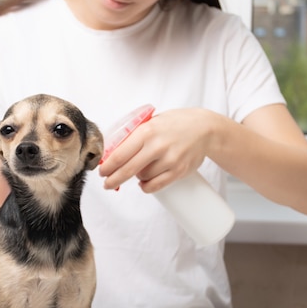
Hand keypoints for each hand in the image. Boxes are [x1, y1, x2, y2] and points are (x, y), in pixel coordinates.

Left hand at [99, 108, 214, 192]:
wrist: (205, 129)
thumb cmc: (176, 123)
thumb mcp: (152, 122)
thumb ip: (135, 135)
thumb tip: (113, 151)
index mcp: (147, 132)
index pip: (120, 154)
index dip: (107, 167)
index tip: (101, 171)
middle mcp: (157, 146)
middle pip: (127, 170)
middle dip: (113, 179)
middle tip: (107, 184)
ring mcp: (169, 160)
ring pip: (142, 177)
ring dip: (136, 177)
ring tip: (140, 169)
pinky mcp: (179, 171)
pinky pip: (156, 185)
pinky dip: (146, 186)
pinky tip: (144, 183)